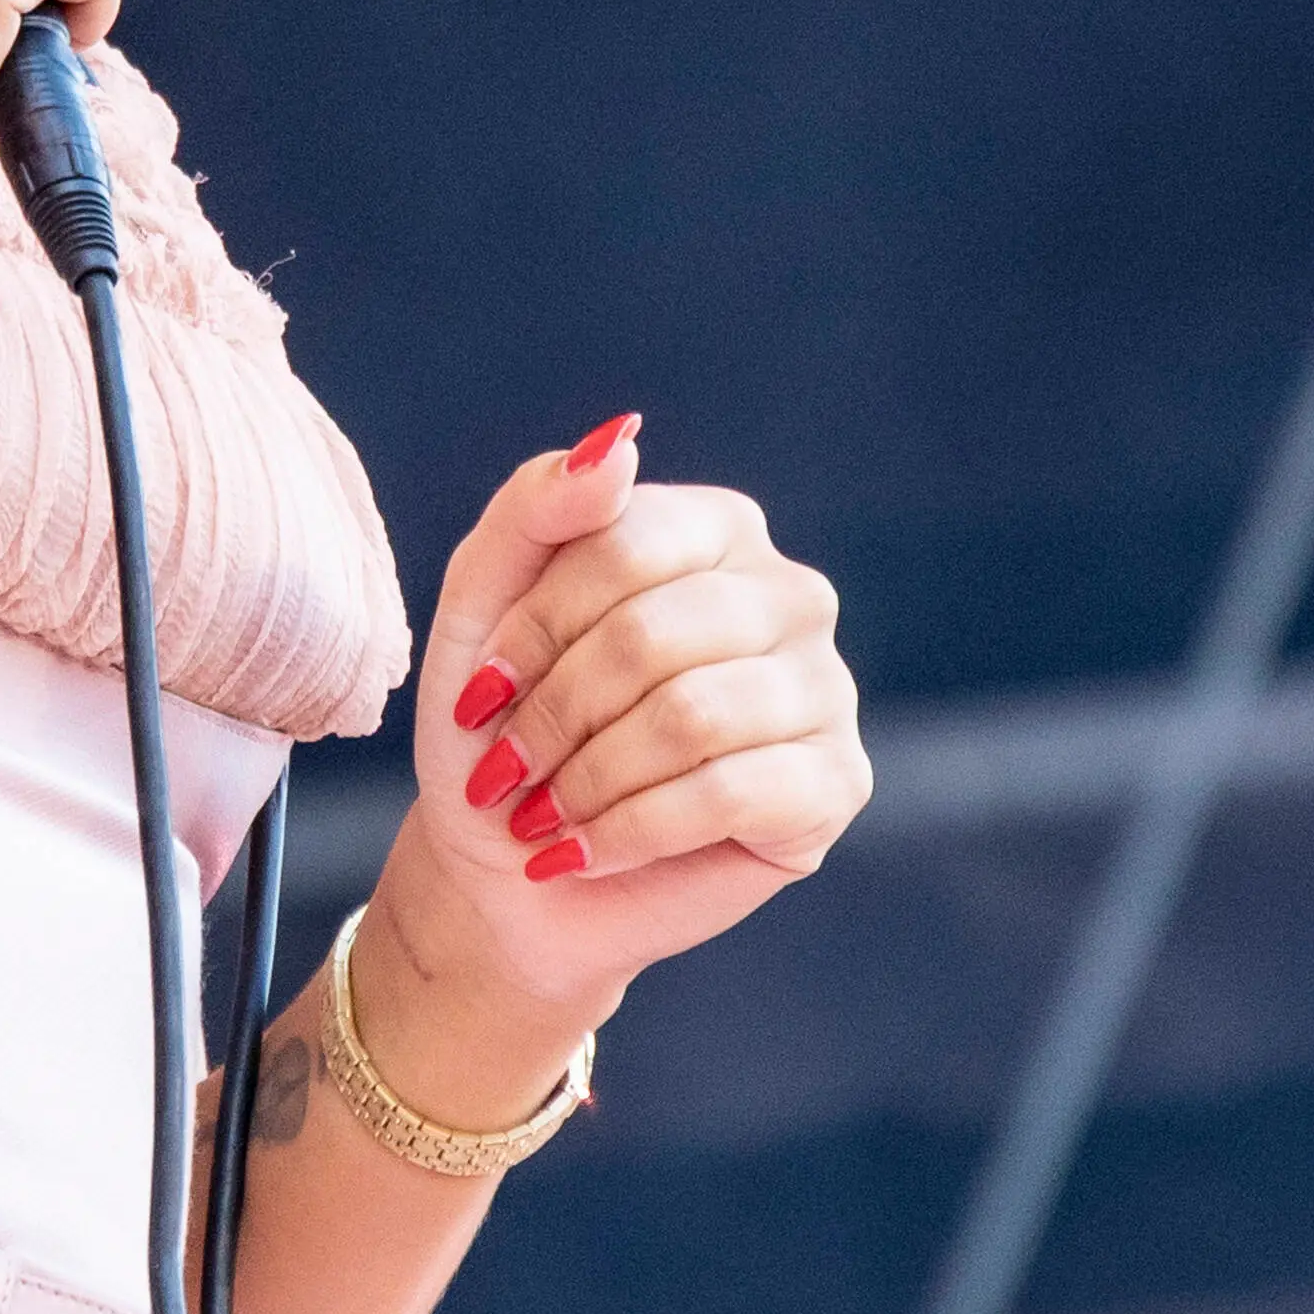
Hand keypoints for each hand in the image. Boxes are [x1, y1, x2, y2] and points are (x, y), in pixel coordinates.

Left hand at [374, 418, 867, 1051]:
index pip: (627, 542)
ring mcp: (824, 688)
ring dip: (587, 780)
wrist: (512, 874)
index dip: (537, 627)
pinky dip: (632, 830)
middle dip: (556, 716)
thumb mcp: (486, 603)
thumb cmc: (506, 724)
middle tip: (507, 772)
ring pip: (693, 716)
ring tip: (543, 816)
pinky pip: (730, 793)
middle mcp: (789, 595)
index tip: (476, 695)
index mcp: (718, 529)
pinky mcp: (837, 783)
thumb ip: (538, 504)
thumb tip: (619, 440)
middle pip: (655, 635)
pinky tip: (586, 851)